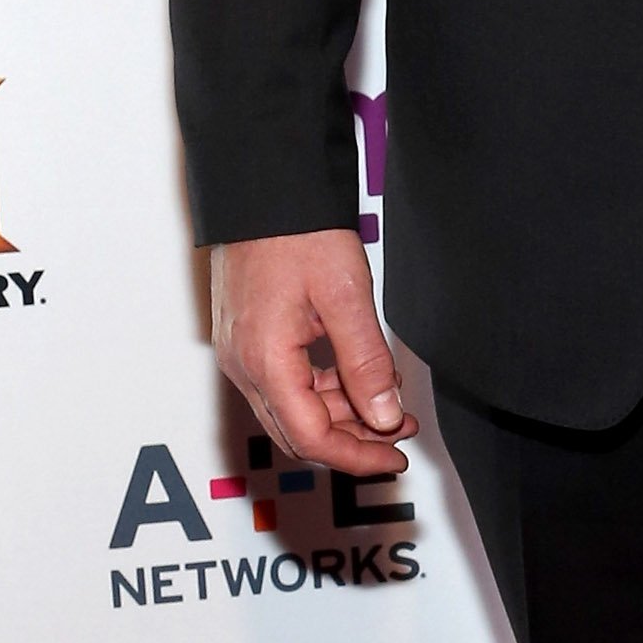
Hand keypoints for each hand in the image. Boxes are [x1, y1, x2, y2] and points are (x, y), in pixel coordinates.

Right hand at [210, 227, 415, 478]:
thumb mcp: (345, 295)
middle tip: (399, 436)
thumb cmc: (296, 229)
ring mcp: (242, 351)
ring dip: (340, 415)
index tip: (394, 457)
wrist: (262, 185)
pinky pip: (284, 381)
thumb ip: (366, 361)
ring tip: (389, 404)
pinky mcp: (248, 336)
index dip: (357, 456)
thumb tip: (385, 416)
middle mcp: (244, 364)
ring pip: (292, 408)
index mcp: (264, 361)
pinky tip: (357, 376)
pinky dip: (323, 389)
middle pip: (297, 431)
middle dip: (351, 441)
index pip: (310, 438)